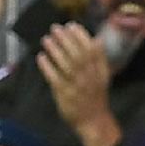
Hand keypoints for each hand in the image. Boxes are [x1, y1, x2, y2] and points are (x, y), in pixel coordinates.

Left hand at [37, 22, 120, 145]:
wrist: (92, 120)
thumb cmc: (95, 96)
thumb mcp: (103, 75)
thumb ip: (100, 57)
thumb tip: (97, 38)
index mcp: (98, 69)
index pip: (90, 48)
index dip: (80, 35)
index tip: (71, 25)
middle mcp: (88, 76)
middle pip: (77, 53)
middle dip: (65, 39)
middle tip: (55, 28)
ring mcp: (76, 85)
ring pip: (65, 64)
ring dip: (55, 50)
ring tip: (46, 39)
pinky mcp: (64, 94)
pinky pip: (54, 78)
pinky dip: (47, 66)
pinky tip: (40, 57)